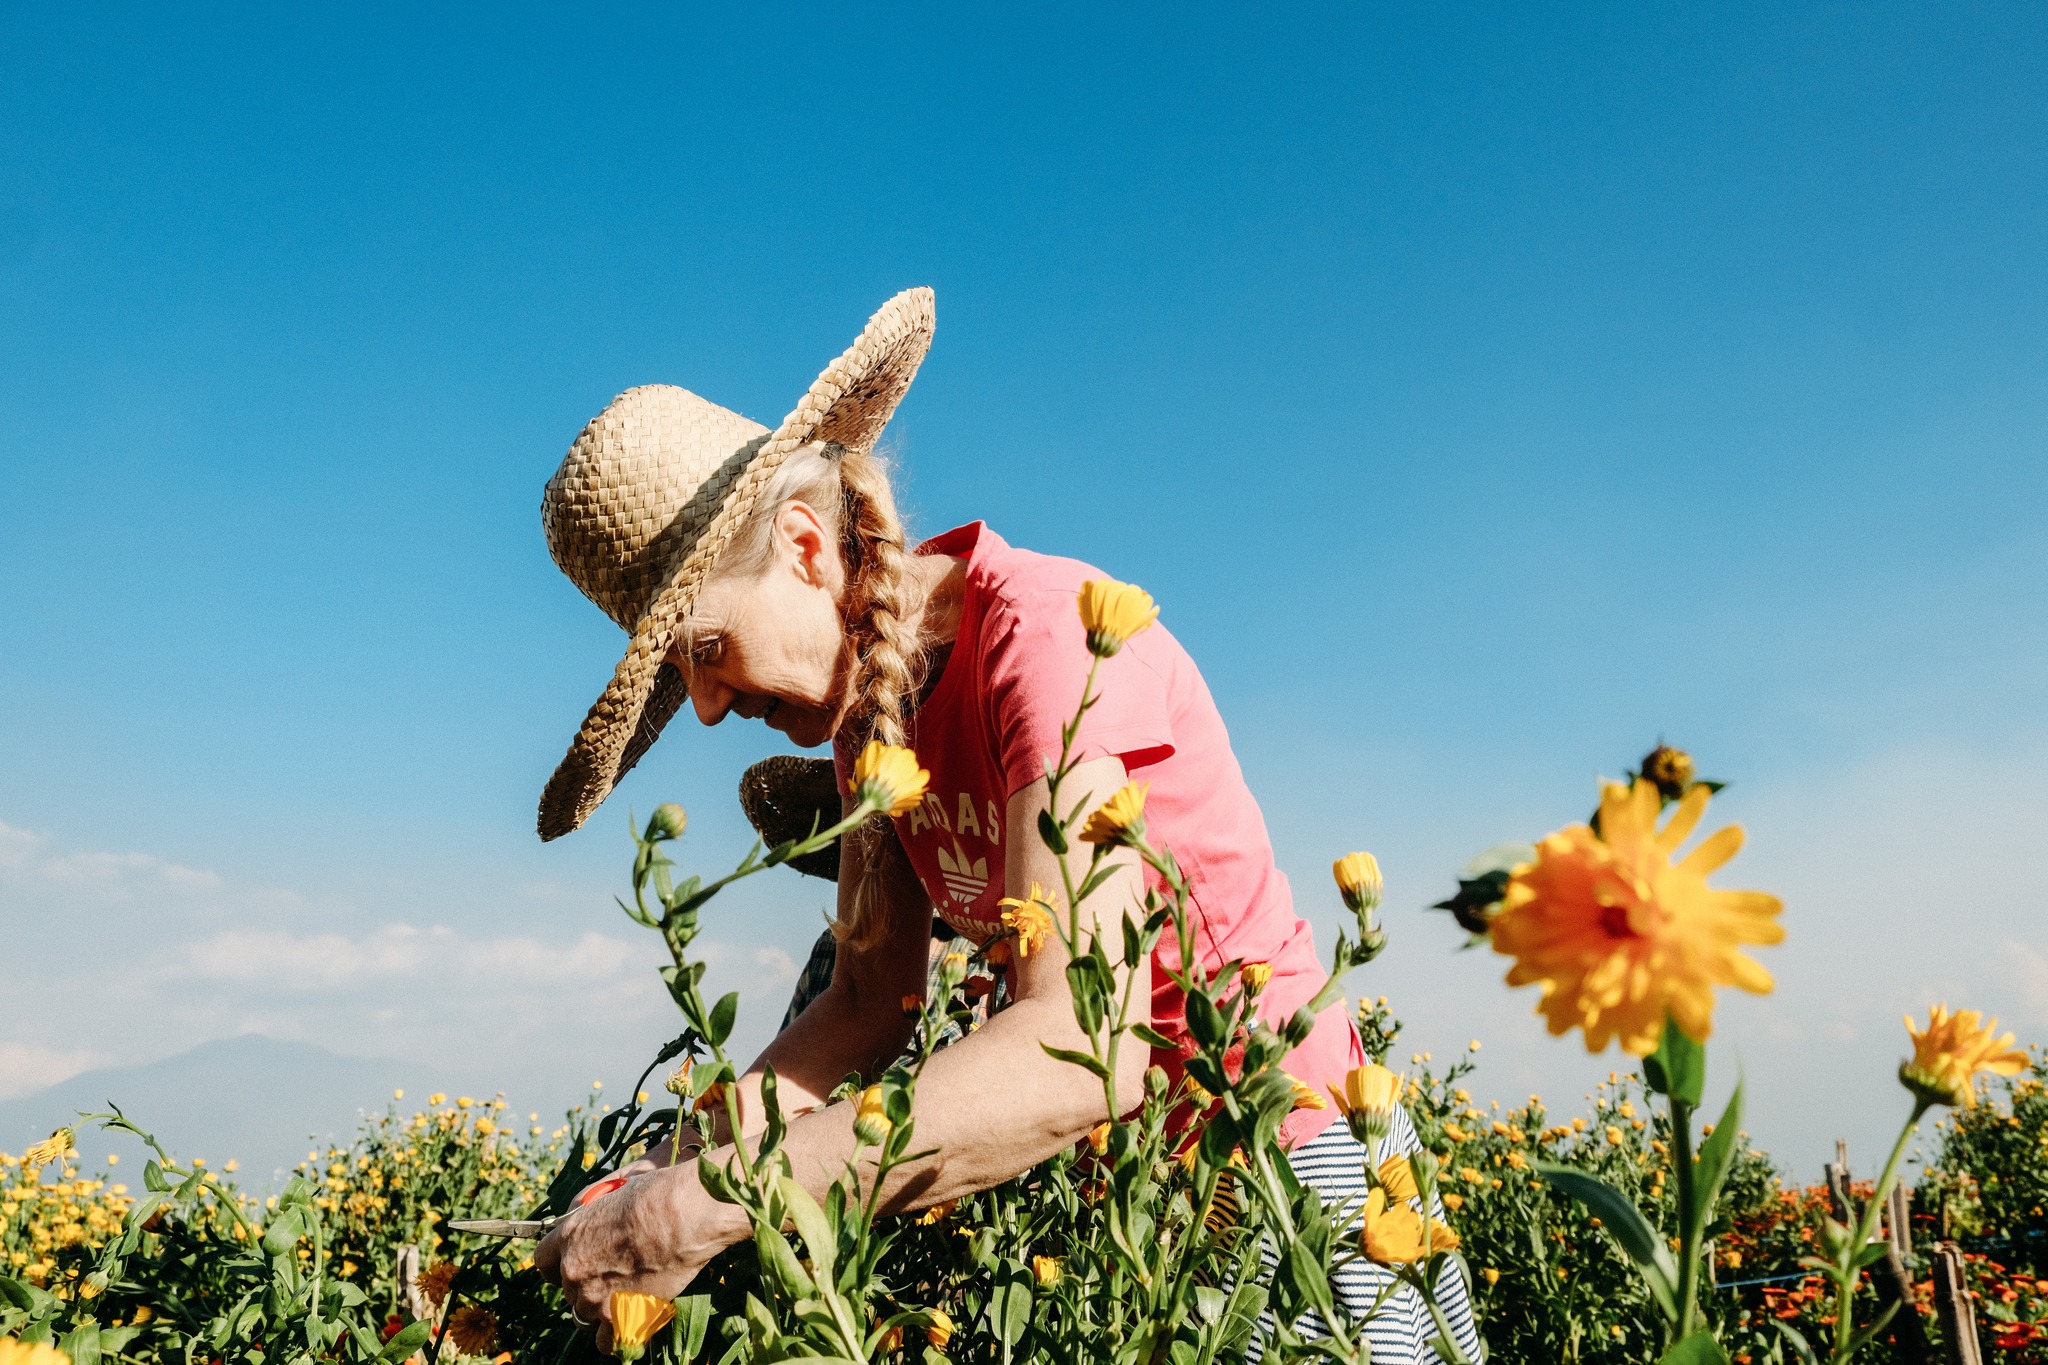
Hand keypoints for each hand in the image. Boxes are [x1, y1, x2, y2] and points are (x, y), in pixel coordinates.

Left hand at [534, 1161, 723, 1354]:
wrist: (682, 1216)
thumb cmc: (657, 1196)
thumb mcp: (616, 1197)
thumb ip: (600, 1222)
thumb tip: (605, 1232)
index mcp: (570, 1235)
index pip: (544, 1260)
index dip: (559, 1265)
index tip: (574, 1266)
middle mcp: (575, 1269)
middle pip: (568, 1290)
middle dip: (587, 1286)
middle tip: (614, 1278)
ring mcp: (594, 1296)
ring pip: (584, 1315)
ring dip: (601, 1309)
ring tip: (626, 1298)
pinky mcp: (617, 1316)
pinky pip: (605, 1341)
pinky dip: (616, 1334)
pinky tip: (630, 1322)